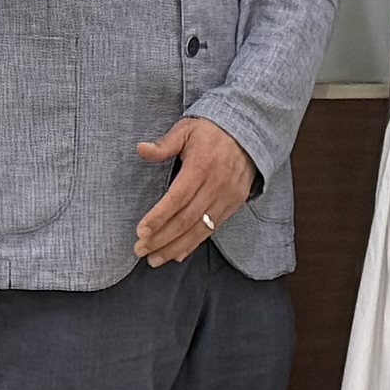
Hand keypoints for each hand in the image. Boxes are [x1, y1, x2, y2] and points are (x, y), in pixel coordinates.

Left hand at [132, 114, 254, 266]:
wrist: (249, 133)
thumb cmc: (212, 131)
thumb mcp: (186, 129)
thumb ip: (165, 144)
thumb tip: (142, 149)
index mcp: (201, 166)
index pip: (177, 198)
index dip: (159, 217)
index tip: (141, 231)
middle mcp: (216, 185)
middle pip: (186, 219)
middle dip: (161, 238)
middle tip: (140, 250)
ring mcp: (227, 198)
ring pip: (199, 230)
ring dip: (175, 247)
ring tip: (154, 259)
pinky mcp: (233, 205)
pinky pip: (212, 230)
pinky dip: (193, 244)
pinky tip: (177, 254)